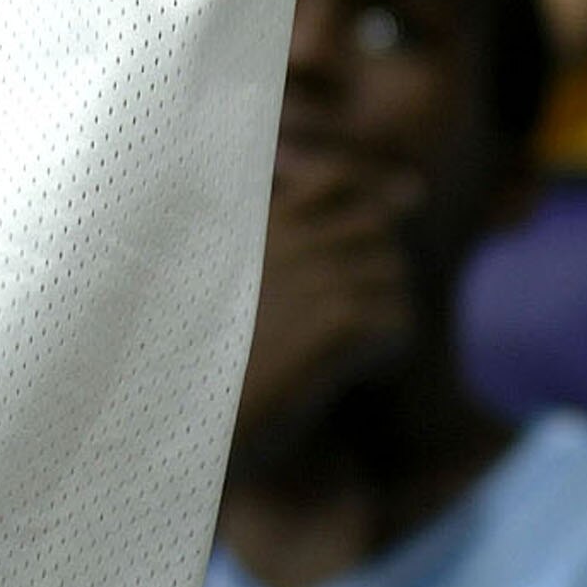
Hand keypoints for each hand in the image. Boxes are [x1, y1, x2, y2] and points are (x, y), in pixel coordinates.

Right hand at [234, 147, 418, 454]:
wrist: (188, 408)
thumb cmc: (206, 353)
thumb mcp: (227, 279)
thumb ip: (274, 247)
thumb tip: (353, 219)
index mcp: (262, 222)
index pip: (338, 178)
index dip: (362, 203)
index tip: (361, 238)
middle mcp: (294, 237)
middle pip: (379, 227)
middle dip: (376, 264)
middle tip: (354, 312)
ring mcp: (318, 274)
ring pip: (394, 275)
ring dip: (383, 310)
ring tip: (349, 347)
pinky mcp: (339, 320)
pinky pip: (398, 321)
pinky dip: (385, 350)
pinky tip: (351, 372)